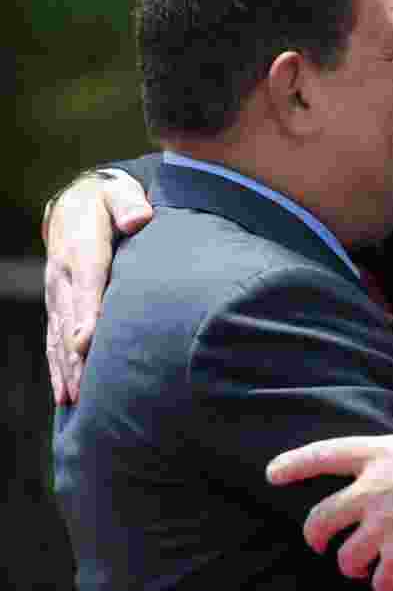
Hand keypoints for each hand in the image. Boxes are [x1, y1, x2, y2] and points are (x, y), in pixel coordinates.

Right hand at [43, 171, 151, 402]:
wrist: (76, 202)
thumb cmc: (110, 199)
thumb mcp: (119, 191)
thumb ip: (129, 204)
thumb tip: (139, 218)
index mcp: (82, 247)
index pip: (86, 282)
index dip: (86, 312)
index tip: (86, 341)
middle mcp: (63, 274)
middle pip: (69, 318)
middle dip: (76, 354)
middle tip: (88, 387)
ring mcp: (57, 292)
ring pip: (59, 336)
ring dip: (66, 368)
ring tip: (76, 399)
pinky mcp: (58, 305)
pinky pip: (54, 340)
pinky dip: (59, 368)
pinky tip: (66, 395)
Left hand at [267, 404, 392, 590]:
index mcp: (382, 455)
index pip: (325, 455)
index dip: (294, 464)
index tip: (273, 473)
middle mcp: (373, 490)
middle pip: (321, 518)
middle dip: (315, 535)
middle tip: (319, 543)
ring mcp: (384, 526)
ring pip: (345, 557)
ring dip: (352, 565)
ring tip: (364, 568)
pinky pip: (378, 581)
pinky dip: (384, 588)